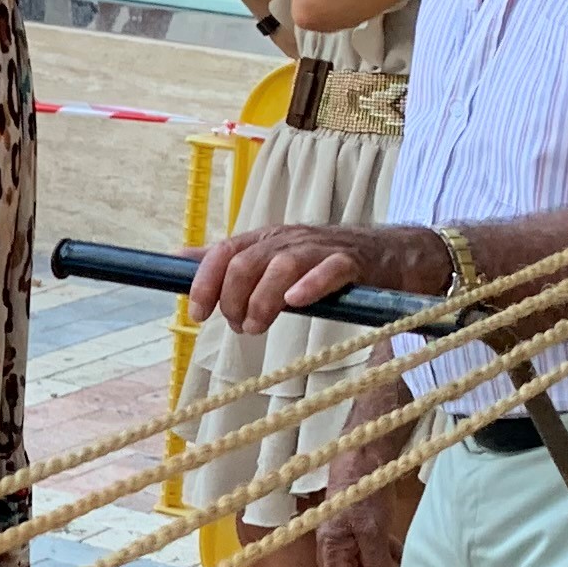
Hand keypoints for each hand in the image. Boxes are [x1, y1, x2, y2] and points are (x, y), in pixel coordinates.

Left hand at [189, 220, 439, 335]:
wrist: (390, 255)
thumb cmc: (321, 264)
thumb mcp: (269, 259)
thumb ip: (226, 261)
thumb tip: (177, 258)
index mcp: (265, 240)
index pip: (224, 252)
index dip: (205, 283)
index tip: (198, 315)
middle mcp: (288, 239)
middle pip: (247, 262)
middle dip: (233, 298)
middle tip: (240, 327)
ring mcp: (320, 248)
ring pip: (282, 265)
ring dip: (263, 299)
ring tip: (258, 326)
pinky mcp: (353, 262)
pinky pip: (330, 269)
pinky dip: (310, 284)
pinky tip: (296, 301)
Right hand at [316, 379, 418, 566]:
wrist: (364, 451)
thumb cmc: (362, 490)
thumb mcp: (371, 529)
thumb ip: (375, 560)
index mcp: (330, 549)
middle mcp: (336, 546)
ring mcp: (350, 534)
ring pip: (366, 564)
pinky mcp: (362, 523)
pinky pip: (373, 548)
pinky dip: (388, 555)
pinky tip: (403, 554)